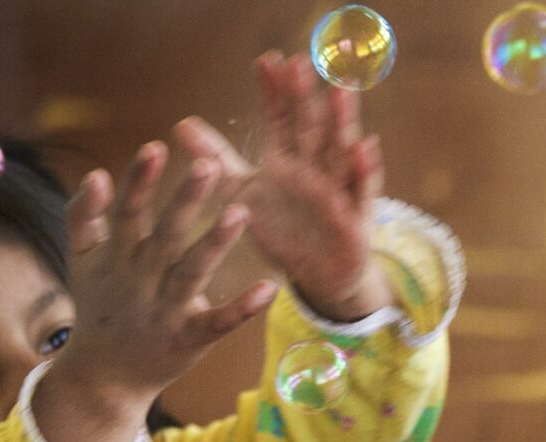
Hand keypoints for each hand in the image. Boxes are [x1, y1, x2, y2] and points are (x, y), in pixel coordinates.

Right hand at [55, 140, 276, 409]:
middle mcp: (141, 280)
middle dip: (184, 200)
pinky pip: (219, 322)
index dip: (140, 180)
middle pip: (164, 235)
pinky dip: (241, 308)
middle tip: (209, 165)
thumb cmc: (100, 307)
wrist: (103, 377)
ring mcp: (166, 310)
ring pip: (191, 273)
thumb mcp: (81, 260)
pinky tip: (268, 288)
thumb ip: (84, 215)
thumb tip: (97, 174)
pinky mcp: (190, 339)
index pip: (129, 211)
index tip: (155, 147)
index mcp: (119, 256)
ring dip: (214, 243)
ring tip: (241, 212)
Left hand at [173, 50, 390, 322]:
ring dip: (342, 122)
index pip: (281, 118)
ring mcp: (337, 189)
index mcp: (287, 160)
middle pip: (310, 127)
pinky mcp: (355, 216)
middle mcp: (314, 168)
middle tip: (300, 62)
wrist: (318, 275)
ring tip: (340, 91)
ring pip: (340, 151)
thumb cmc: (284, 230)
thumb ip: (217, 160)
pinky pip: (362, 191)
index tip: (267, 61)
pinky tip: (365, 148)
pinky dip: (365, 171)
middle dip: (306, 98)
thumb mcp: (243, 194)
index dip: (275, 92)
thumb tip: (180, 124)